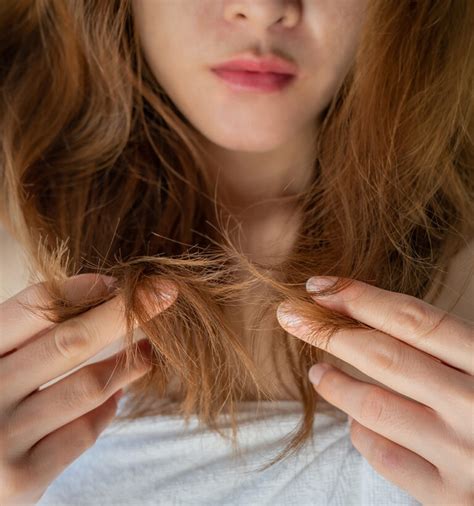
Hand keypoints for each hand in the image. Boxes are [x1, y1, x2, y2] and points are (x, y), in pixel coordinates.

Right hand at [0, 273, 177, 504]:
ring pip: (88, 386)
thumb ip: (29, 338)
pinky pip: (83, 432)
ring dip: (129, 364)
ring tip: (148, 350)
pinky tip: (115, 396)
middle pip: (72, 341)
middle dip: (124, 313)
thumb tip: (98, 299)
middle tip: (165, 293)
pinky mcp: (22, 479)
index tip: (118, 283)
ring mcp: (2, 440)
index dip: (82, 290)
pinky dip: (106, 409)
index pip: (34, 308)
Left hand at [276, 276, 472, 505]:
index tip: (320, 287)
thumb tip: (371, 315)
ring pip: (373, 407)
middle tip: (291, 316)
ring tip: (318, 372)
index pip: (413, 319)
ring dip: (335, 384)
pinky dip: (363, 432)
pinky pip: (385, 456)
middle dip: (328, 332)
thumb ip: (448, 345)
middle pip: (383, 357)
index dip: (360, 298)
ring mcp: (464, 456)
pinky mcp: (451, 497)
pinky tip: (359, 422)